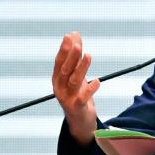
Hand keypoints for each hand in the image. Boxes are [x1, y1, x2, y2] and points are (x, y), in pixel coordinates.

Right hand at [52, 31, 100, 145]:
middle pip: (64, 70)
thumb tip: (74, 34)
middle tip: (78, 44)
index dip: (64, 49)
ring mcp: (67, 98)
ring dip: (81, 68)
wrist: (80, 120)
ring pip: (74, 81)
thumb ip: (75, 55)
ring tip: (89, 56)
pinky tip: (97, 81)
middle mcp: (59, 88)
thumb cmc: (77, 93)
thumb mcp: (75, 73)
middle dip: (71, 56)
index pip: (59, 61)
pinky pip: (83, 98)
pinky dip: (90, 89)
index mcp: (57, 78)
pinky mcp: (77, 108)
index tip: (70, 35)